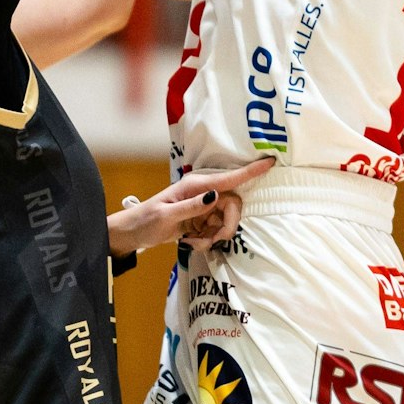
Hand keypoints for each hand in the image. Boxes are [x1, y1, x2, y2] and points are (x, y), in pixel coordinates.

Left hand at [108, 158, 274, 254]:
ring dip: (213, 237)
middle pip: (232, 206)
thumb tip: (216, 196)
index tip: (270, 162)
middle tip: (212, 241)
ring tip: (192, 242)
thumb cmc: (145, 220)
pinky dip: (206, 241)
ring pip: (225, 222)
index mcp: (195, 186)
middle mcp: (203, 193)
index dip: (251, 171)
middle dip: (226, 227)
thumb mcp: (166, 215)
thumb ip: (192, 207)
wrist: (133, 234)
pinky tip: (190, 242)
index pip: (229, 178)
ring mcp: (203, 207)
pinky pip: (216, 231)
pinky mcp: (202, 220)